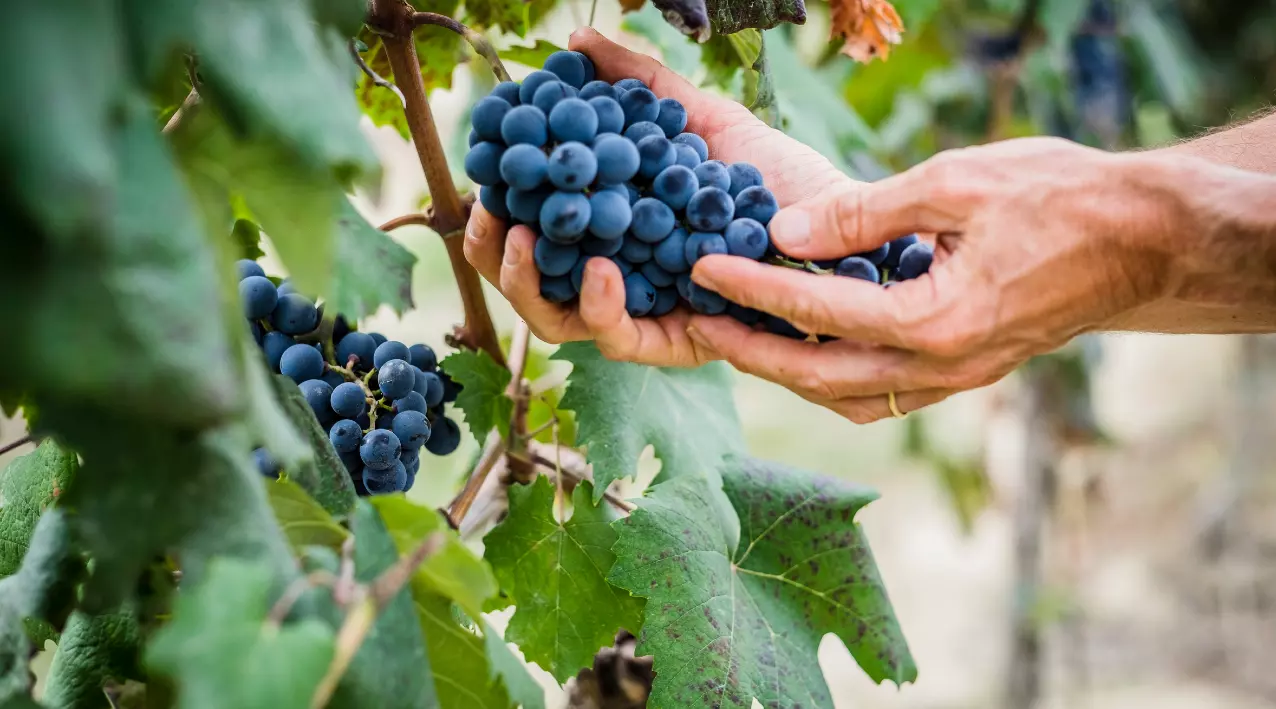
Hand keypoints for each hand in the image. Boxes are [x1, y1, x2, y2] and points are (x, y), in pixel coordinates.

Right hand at [464, 27, 852, 365]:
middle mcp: (623, 278)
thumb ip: (638, 85)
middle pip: (534, 283)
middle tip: (486, 216)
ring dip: (527, 283)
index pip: (537, 232)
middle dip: (495, 256)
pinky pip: (620, 341)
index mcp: (616, 232)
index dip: (497, 213)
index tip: (481, 178)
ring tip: (519, 238)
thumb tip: (574, 42)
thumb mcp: (700, 119)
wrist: (846, 221)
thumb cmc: (777, 176)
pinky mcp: (679, 343)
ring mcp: (646, 314)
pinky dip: (601, 307)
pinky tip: (601, 268)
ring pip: (559, 321)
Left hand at [684, 137, 1197, 422]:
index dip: (752, 290)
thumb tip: (785, 233)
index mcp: (937, 321)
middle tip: (698, 326)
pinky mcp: (965, 373)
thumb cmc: (1060, 197)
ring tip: (741, 339)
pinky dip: (833, 377)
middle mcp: (942, 367)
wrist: (1145, 239)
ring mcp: (956, 379)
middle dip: (751, 353)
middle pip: (819, 377)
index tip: (701, 270)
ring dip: (789, 374)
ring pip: (848, 397)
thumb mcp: (955, 183)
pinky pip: (881, 393)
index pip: (818, 313)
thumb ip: (865, 213)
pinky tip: (807, 349)